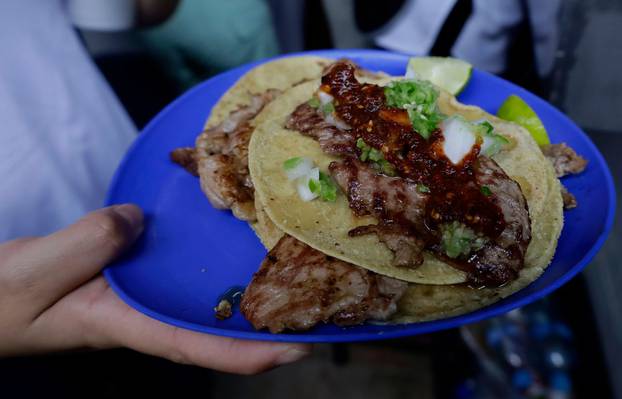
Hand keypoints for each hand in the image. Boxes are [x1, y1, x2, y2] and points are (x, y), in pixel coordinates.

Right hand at [0, 204, 309, 373]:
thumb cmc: (3, 300)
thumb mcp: (37, 273)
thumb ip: (87, 244)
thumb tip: (136, 220)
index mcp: (128, 325)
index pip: (202, 349)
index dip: (255, 353)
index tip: (304, 346)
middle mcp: (148, 312)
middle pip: (221, 328)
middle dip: (269, 323)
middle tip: (318, 301)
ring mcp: (145, 293)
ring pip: (208, 300)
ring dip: (251, 293)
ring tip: (292, 267)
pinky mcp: (136, 272)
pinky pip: (184, 269)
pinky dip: (215, 259)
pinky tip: (234, 234)